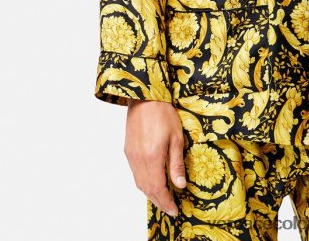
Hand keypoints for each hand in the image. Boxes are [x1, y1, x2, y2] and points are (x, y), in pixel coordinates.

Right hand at [123, 100, 186, 216]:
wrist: (144, 97)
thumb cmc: (164, 113)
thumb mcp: (176, 138)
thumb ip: (176, 163)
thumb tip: (180, 185)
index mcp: (153, 157)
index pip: (158, 188)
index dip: (166, 202)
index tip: (174, 210)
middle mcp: (139, 160)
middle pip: (147, 189)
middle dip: (159, 201)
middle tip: (170, 208)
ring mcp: (131, 156)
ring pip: (139, 183)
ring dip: (151, 193)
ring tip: (163, 199)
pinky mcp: (128, 151)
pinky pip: (135, 174)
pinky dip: (144, 183)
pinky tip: (152, 182)